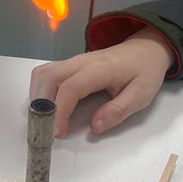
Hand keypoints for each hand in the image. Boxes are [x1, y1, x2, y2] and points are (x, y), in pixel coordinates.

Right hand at [29, 29, 175, 137]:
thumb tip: (96, 126)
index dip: (60, 112)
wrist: (146, 49)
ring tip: (43, 120)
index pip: (70, 88)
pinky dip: (40, 91)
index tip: (58, 132)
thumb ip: (118, 110)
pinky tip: (47, 107)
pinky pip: (46, 74)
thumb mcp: (141, 94)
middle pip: (47, 77)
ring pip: (42, 74)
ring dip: (37, 97)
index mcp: (99, 69)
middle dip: (40, 105)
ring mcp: (73, 61)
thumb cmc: (144, 71)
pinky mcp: (69, 64)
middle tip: (44, 128)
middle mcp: (81, 61)